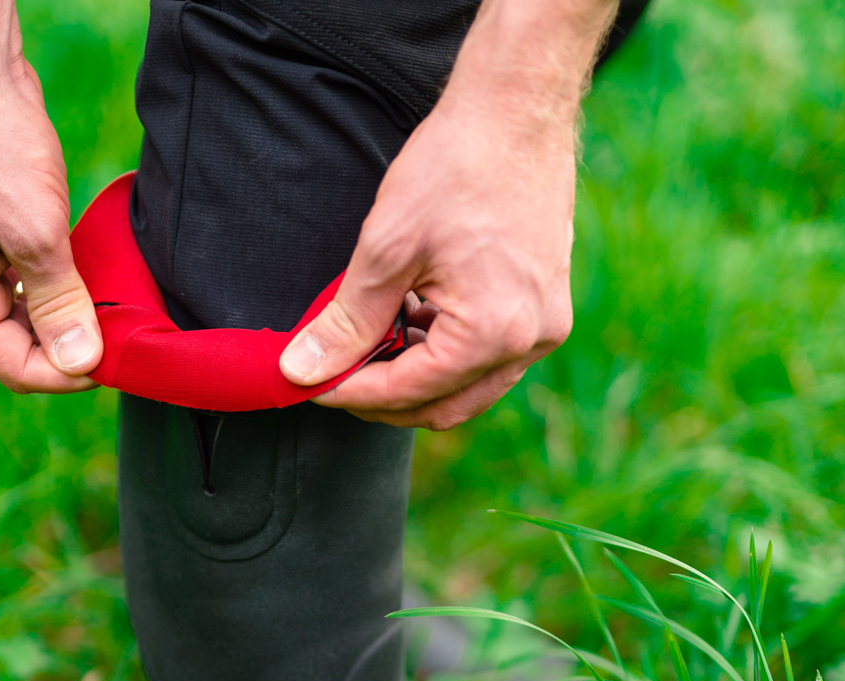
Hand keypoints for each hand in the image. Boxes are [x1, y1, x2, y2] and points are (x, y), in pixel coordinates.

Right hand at [0, 0, 101, 393]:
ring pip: (29, 320)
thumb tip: (81, 362)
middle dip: (70, 348)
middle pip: (21, 349)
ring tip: (111, 308)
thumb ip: (59, 304)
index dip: (68, 373)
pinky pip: (30, 287)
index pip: (15, 367)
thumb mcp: (36, 234)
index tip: (114, 360)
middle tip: (121, 336)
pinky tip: (92, 281)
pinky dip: (62, 290)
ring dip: (69, 319)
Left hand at [278, 0, 614, 430]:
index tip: (312, 382)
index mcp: (493, 333)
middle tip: (336, 375)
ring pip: (467, 388)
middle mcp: (528, 342)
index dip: (352, 392)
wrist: (518, 109)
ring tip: (371, 341)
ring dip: (415, 377)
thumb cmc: (456, 167)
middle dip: (384, 399)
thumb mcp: (386, 249)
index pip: (409, 392)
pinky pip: (489, 359)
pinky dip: (445, 353)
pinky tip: (409, 320)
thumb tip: (300, 370)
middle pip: (444, 407)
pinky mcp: (545, 310)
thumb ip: (345, 322)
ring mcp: (543, 329)